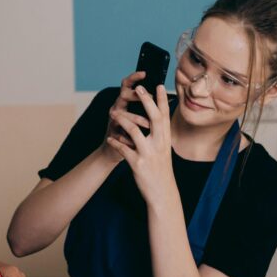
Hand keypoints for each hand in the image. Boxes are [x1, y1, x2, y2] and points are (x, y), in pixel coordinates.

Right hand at [101, 72, 152, 161]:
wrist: (117, 150)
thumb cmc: (133, 132)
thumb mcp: (141, 117)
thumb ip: (149, 107)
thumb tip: (167, 95)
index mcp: (127, 102)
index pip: (128, 84)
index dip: (134, 77)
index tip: (145, 72)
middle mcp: (118, 107)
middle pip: (123, 94)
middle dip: (136, 95)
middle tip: (146, 97)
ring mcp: (113, 120)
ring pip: (121, 114)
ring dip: (135, 119)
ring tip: (147, 124)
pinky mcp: (111, 134)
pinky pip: (117, 133)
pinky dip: (127, 137)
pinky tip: (134, 141)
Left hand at [106, 84, 174, 204]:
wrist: (162, 191)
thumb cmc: (161, 168)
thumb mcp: (164, 149)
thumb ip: (161, 134)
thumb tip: (160, 116)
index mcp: (166, 139)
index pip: (165, 115)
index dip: (162, 100)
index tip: (159, 85)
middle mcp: (160, 144)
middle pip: (154, 118)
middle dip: (146, 101)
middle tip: (139, 88)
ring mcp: (149, 153)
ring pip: (135, 131)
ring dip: (123, 119)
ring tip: (113, 112)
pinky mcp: (138, 163)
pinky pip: (124, 149)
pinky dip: (116, 142)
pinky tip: (110, 138)